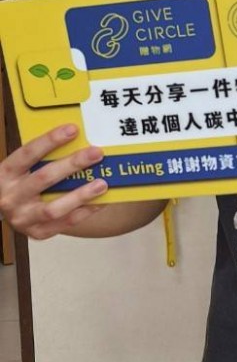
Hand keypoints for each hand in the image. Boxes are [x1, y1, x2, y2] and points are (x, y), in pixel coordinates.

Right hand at [0, 124, 108, 240]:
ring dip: (81, 195)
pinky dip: (84, 212)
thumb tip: (78, 139)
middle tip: (97, 153)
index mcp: (5, 173)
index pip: (28, 153)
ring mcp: (22, 217)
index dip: (50, 140)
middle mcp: (10, 196)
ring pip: (54, 207)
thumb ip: (42, 157)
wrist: (6, 211)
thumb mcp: (21, 168)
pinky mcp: (37, 232)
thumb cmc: (20, 182)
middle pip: (44, 177)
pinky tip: (100, 202)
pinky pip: (65, 223)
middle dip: (73, 164)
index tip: (73, 129)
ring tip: (102, 184)